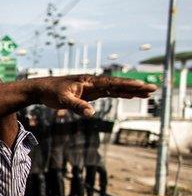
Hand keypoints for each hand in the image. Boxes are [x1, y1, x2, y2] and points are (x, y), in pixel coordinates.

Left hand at [34, 75, 154, 116]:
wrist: (41, 89)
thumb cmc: (51, 92)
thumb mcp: (63, 101)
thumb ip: (77, 106)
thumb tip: (91, 113)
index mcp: (89, 81)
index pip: (112, 83)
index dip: (127, 85)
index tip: (141, 85)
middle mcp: (93, 83)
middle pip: (118, 85)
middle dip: (135, 87)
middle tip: (153, 89)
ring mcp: (92, 88)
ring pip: (116, 89)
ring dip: (131, 91)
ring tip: (147, 94)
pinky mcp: (90, 93)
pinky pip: (108, 93)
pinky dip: (120, 94)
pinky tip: (130, 96)